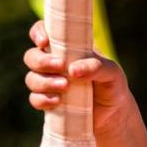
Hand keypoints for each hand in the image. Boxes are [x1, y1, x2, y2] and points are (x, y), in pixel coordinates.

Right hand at [24, 21, 135, 136]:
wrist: (114, 114)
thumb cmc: (112, 85)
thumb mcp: (112, 72)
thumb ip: (96, 67)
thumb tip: (73, 70)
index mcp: (68, 48)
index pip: (46, 32)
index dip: (39, 33)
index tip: (44, 41)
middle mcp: (55, 63)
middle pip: (32, 56)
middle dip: (41, 61)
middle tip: (60, 66)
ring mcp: (49, 83)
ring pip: (31, 78)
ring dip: (44, 82)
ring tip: (65, 87)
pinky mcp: (49, 102)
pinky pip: (35, 99)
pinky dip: (42, 99)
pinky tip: (57, 102)